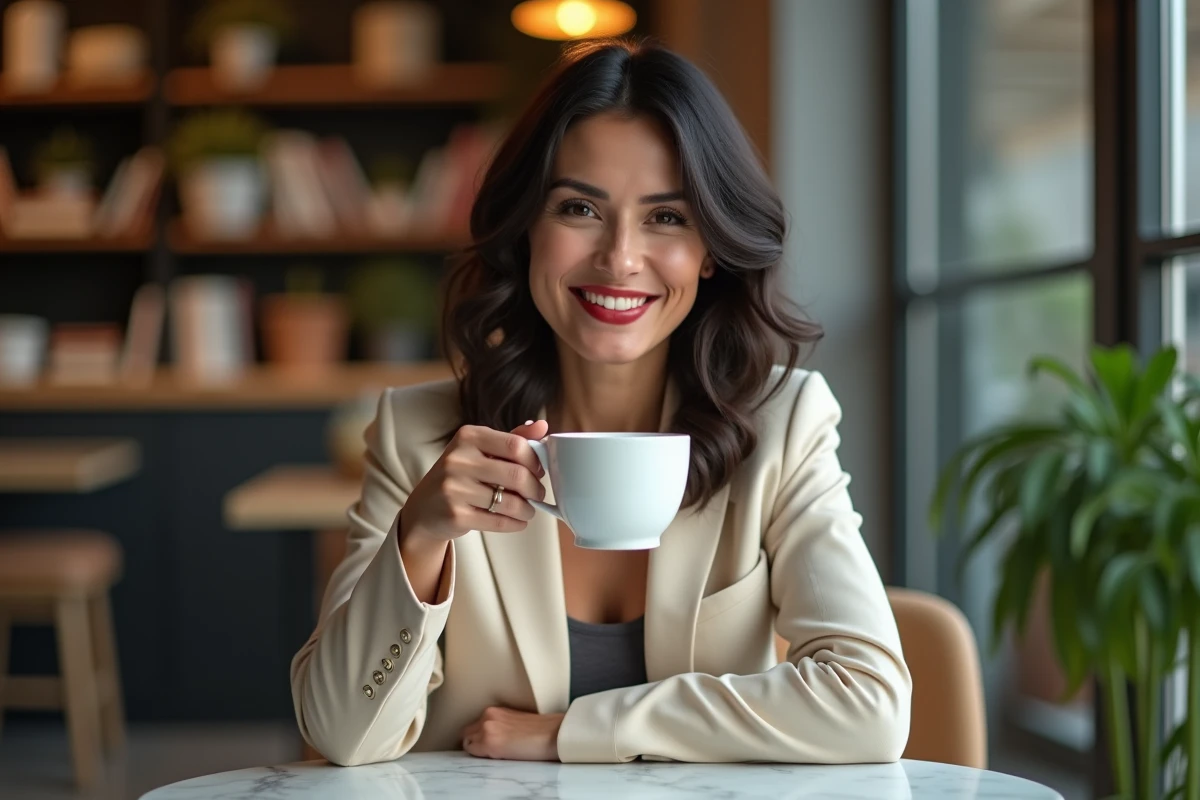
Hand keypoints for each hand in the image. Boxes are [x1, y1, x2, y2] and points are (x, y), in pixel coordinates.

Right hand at [400, 420, 548, 546]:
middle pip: (516, 474)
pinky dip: (515, 524)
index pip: (515, 445)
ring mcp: (454, 488)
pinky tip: (518, 521)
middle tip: (538, 494)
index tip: (539, 471)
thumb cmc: (460, 475)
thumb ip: (512, 438)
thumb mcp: (480, 450)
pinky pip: (498, 522)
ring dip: (527, 509)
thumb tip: (542, 426)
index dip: (535, 461)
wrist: (424, 508)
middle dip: (535, 488)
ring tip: (528, 510)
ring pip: (510, 502)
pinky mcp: (455, 515)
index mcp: (468, 437)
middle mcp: (458, 459)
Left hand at [461, 707, 564, 760]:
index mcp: (495, 710)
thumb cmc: (540, 730)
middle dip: (474, 741)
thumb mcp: (514, 721)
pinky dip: (480, 756)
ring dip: (477, 748)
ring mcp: (486, 729)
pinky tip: (495, 756)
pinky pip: (472, 751)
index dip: (478, 735)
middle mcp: (487, 716)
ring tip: (494, 753)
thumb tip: (492, 735)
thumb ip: (499, 724)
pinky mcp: (489, 743)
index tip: (485, 742)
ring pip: (468, 742)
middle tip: (488, 750)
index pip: (474, 724)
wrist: (552, 734)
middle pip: (467, 732)